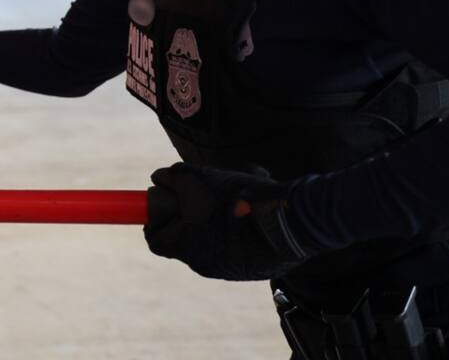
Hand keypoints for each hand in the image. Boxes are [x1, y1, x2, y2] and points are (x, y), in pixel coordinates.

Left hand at [144, 162, 312, 280]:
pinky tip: (248, 214)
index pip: (155, 240)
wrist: (293, 223)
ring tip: (230, 201)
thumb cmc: (240, 199)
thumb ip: (173, 178)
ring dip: (212, 224)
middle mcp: (203, 264)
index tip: (165, 206)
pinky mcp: (251, 270)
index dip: (156, 220)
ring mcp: (228, 270)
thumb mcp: (198, 178)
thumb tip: (158, 179)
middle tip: (199, 198)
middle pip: (183, 242)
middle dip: (187, 218)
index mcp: (186, 246)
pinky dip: (234, 234)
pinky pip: (232, 251)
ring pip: (209, 244)